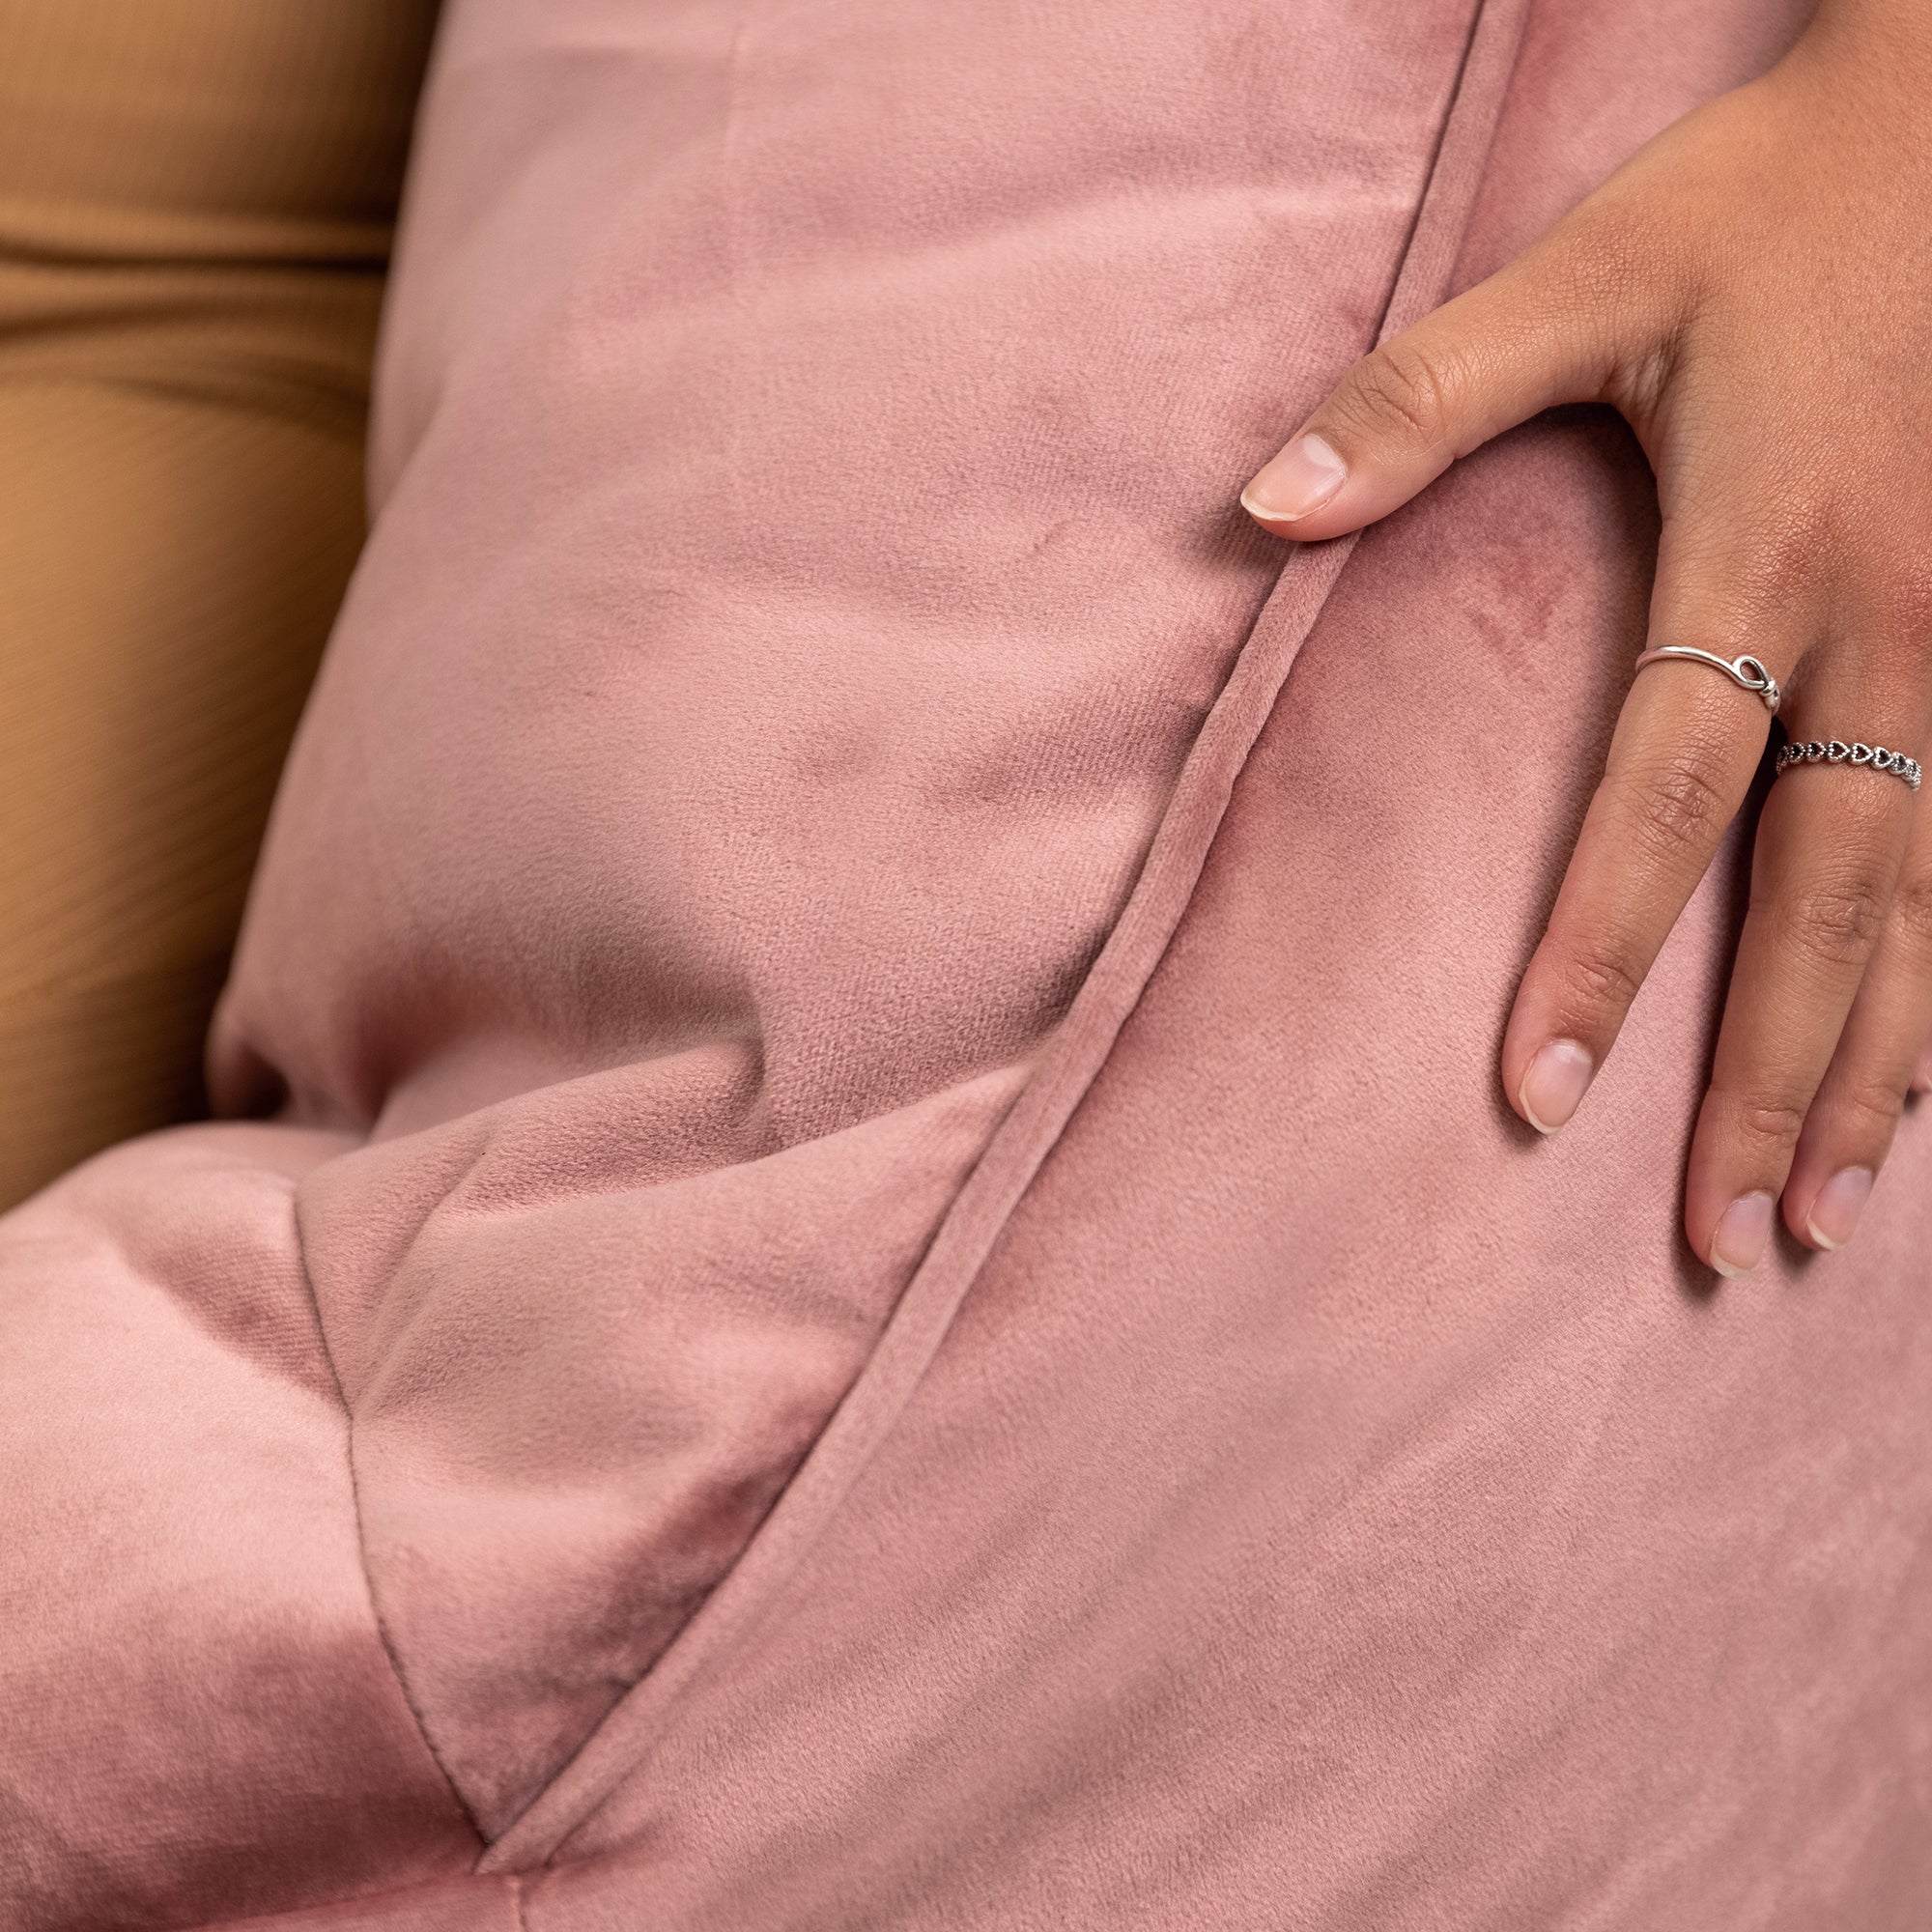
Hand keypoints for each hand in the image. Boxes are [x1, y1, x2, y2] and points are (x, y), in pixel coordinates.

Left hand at [1240, 0, 1931, 1274]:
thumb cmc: (1766, 200)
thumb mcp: (1586, 272)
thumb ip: (1420, 397)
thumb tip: (1258, 508)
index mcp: (1768, 551)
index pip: (1670, 795)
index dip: (1599, 948)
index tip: (1539, 1097)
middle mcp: (1893, 629)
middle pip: (1833, 900)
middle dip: (1778, 1079)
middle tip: (1725, 1241)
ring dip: (1879, 1071)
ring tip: (1823, 1220)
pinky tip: (1920, 1087)